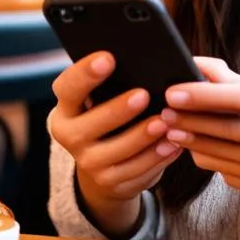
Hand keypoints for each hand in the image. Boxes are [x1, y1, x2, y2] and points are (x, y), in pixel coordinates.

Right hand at [48, 52, 180, 235]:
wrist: (103, 165)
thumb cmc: (108, 116)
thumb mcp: (101, 99)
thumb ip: (113, 82)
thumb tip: (143, 57)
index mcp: (66, 109)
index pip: (67, 88)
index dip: (85, 73)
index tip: (108, 58)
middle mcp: (70, 137)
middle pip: (90, 125)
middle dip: (117, 110)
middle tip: (143, 95)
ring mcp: (89, 164)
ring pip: (116, 152)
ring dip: (142, 137)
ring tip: (165, 122)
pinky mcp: (110, 183)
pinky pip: (136, 171)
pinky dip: (156, 157)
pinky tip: (173, 144)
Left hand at [161, 58, 239, 232]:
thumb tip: (202, 66)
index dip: (204, 94)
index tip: (173, 89)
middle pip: (229, 128)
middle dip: (191, 119)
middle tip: (164, 110)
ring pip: (225, 155)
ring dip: (194, 142)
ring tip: (172, 129)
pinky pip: (232, 175)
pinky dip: (211, 162)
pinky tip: (197, 150)